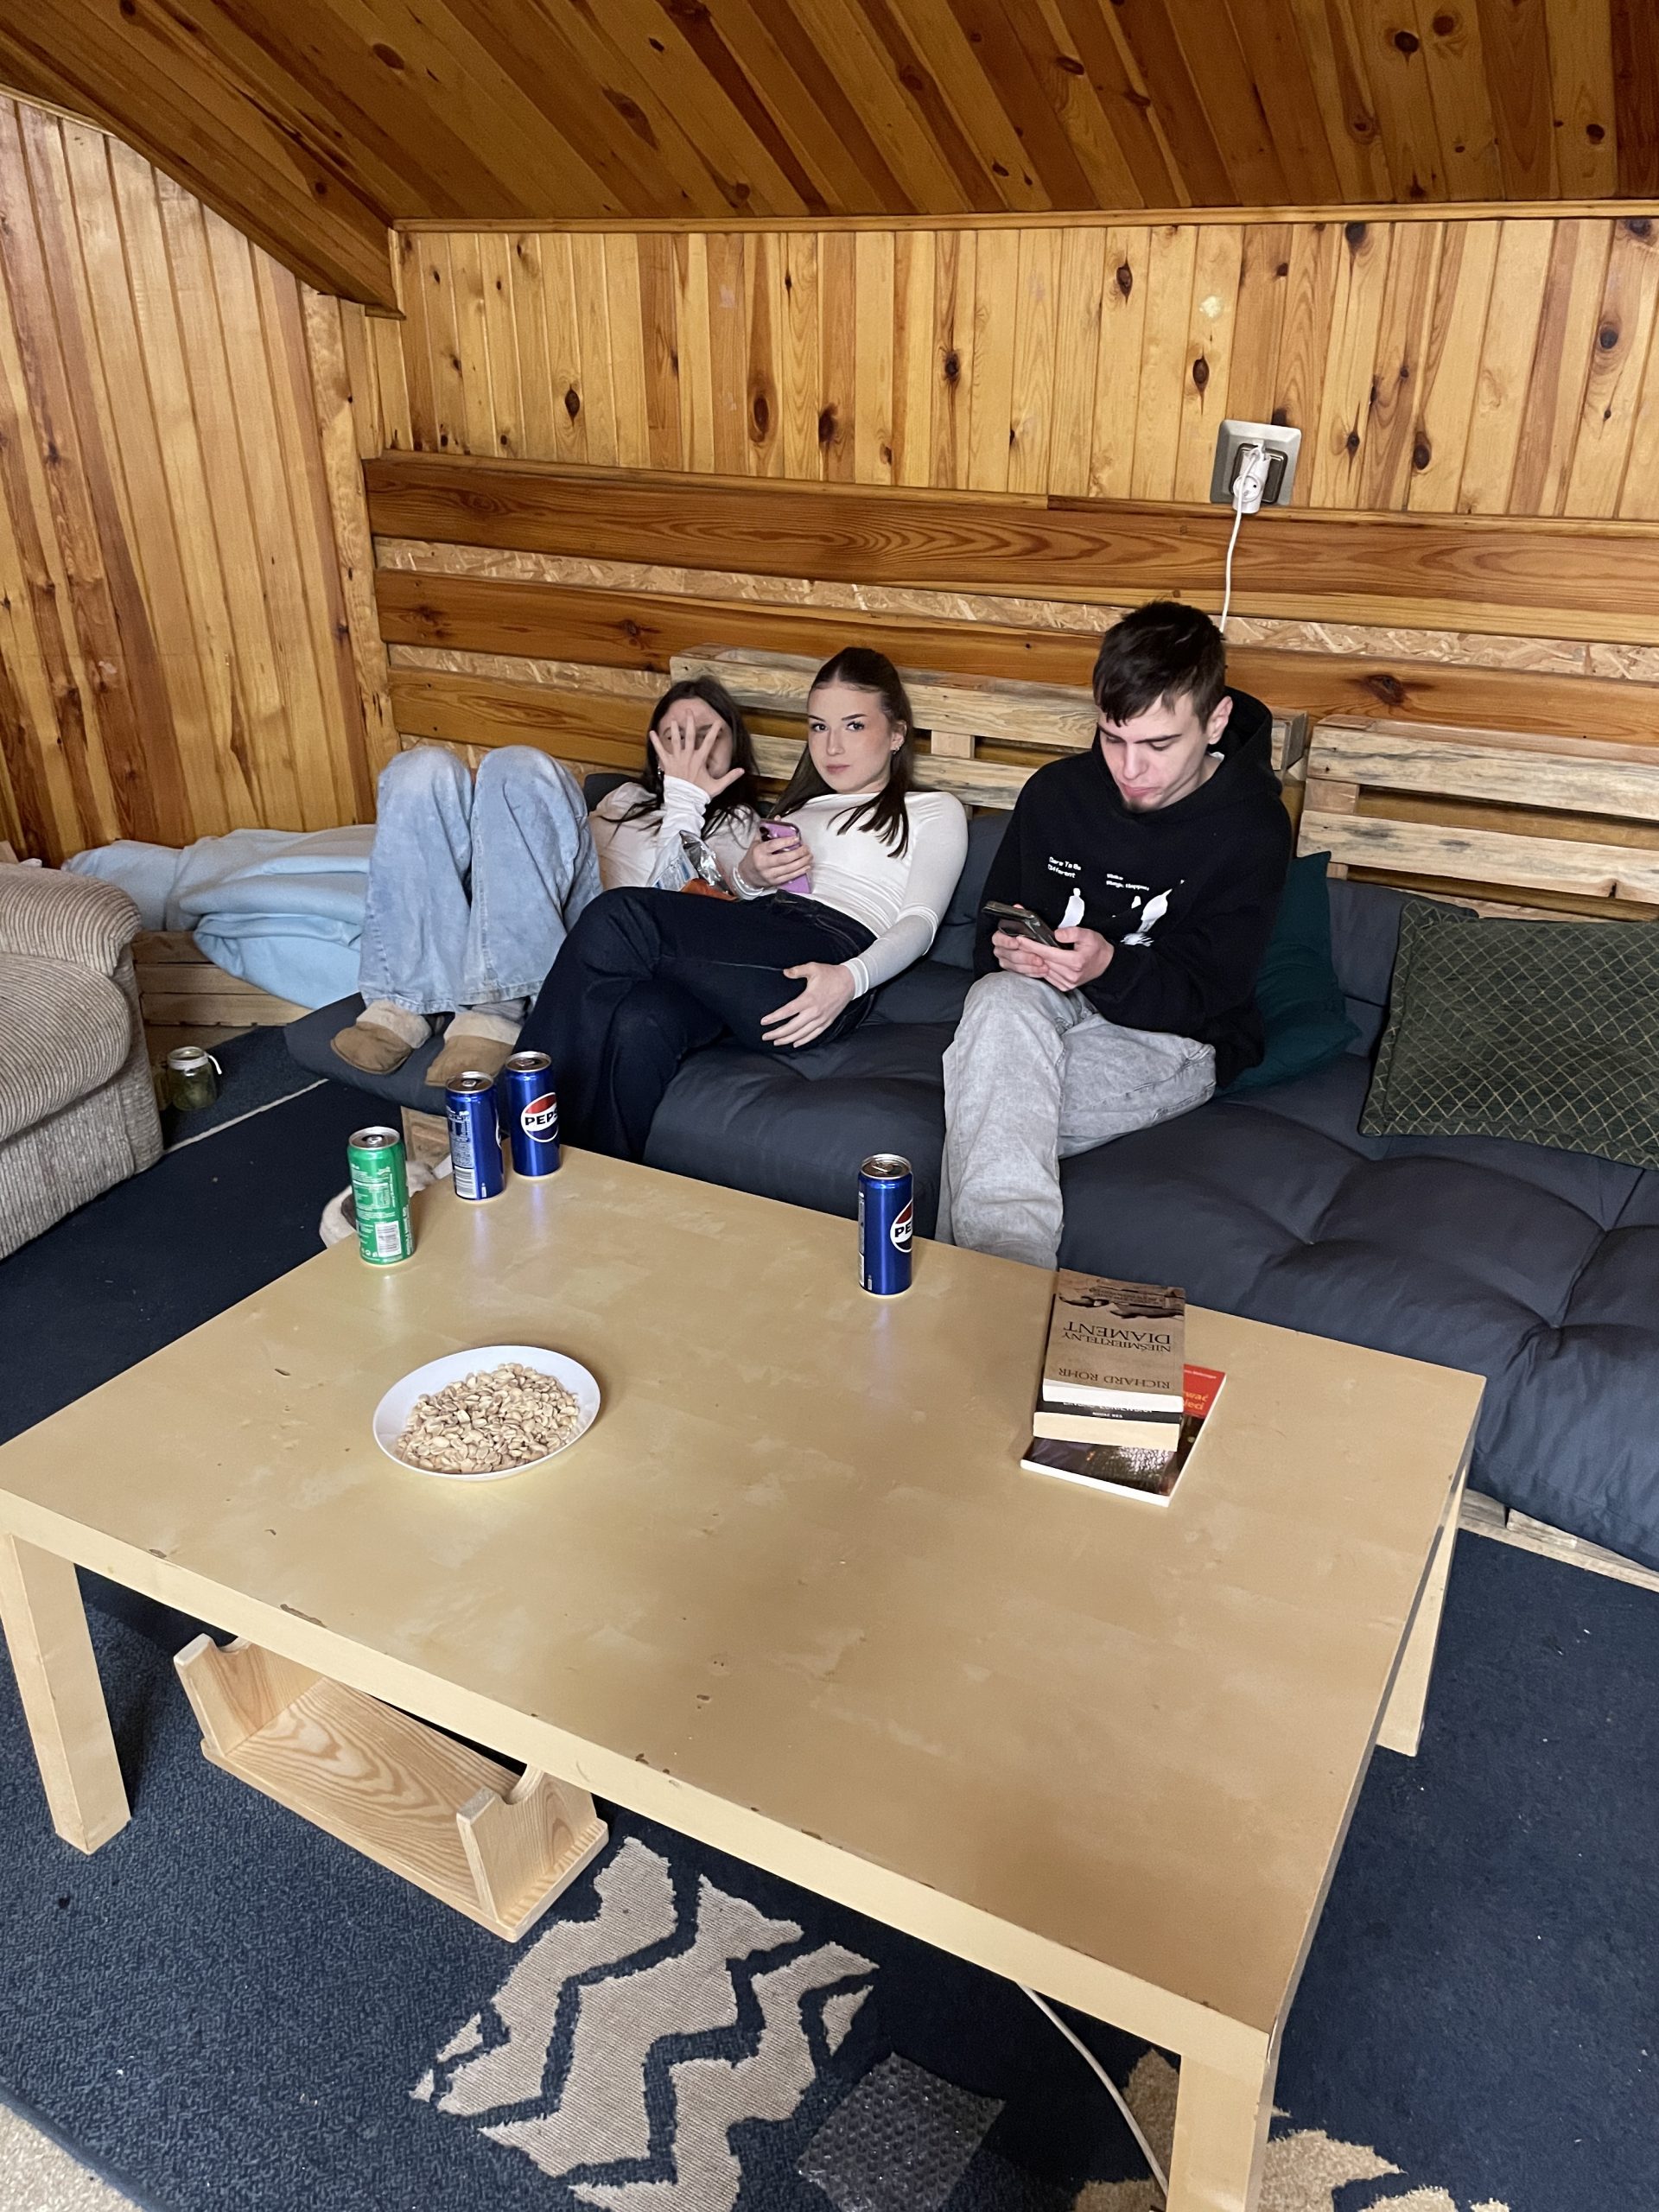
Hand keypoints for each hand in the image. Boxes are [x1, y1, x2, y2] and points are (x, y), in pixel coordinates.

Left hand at [650, 710, 743, 797]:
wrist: (684, 801)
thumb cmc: (700, 794)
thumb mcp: (717, 786)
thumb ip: (730, 777)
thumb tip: (742, 770)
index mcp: (700, 759)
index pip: (709, 741)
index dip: (714, 730)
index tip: (717, 721)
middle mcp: (688, 756)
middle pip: (690, 735)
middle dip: (690, 722)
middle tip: (689, 711)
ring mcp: (677, 759)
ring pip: (675, 740)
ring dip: (675, 729)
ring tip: (674, 719)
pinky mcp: (667, 764)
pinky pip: (660, 751)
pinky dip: (655, 742)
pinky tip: (651, 733)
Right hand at [739, 827, 812, 890]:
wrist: (746, 876)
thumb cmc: (753, 857)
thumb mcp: (756, 842)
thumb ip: (767, 831)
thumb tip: (778, 819)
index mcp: (759, 851)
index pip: (773, 845)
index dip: (786, 842)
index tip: (796, 839)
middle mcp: (764, 863)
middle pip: (784, 858)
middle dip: (798, 853)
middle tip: (806, 849)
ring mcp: (769, 874)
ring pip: (789, 868)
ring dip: (802, 862)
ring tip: (809, 856)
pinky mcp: (774, 882)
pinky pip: (789, 877)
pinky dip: (800, 871)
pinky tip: (806, 867)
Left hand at [762, 961, 853, 1047]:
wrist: (850, 982)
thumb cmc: (831, 974)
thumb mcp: (813, 968)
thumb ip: (797, 970)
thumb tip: (784, 972)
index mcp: (808, 999)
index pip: (787, 1012)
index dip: (774, 1018)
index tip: (764, 1022)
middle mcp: (814, 1012)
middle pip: (792, 1027)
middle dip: (777, 1034)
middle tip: (765, 1037)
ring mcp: (821, 1019)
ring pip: (802, 1034)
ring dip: (788, 1039)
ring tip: (776, 1042)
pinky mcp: (827, 1022)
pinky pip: (814, 1035)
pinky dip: (803, 1040)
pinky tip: (795, 1043)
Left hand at [992, 925, 1112, 990]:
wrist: (1106, 965)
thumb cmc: (1097, 948)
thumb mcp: (1088, 934)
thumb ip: (1072, 932)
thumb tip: (1057, 934)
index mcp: (1075, 962)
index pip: (1047, 953)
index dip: (1032, 946)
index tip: (1020, 940)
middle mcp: (1070, 975)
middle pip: (1043, 962)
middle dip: (1029, 952)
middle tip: (1016, 942)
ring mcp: (1067, 983)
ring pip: (1043, 970)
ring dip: (1032, 961)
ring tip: (1022, 950)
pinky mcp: (1064, 987)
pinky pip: (1047, 977)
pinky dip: (1040, 968)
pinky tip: (1035, 960)